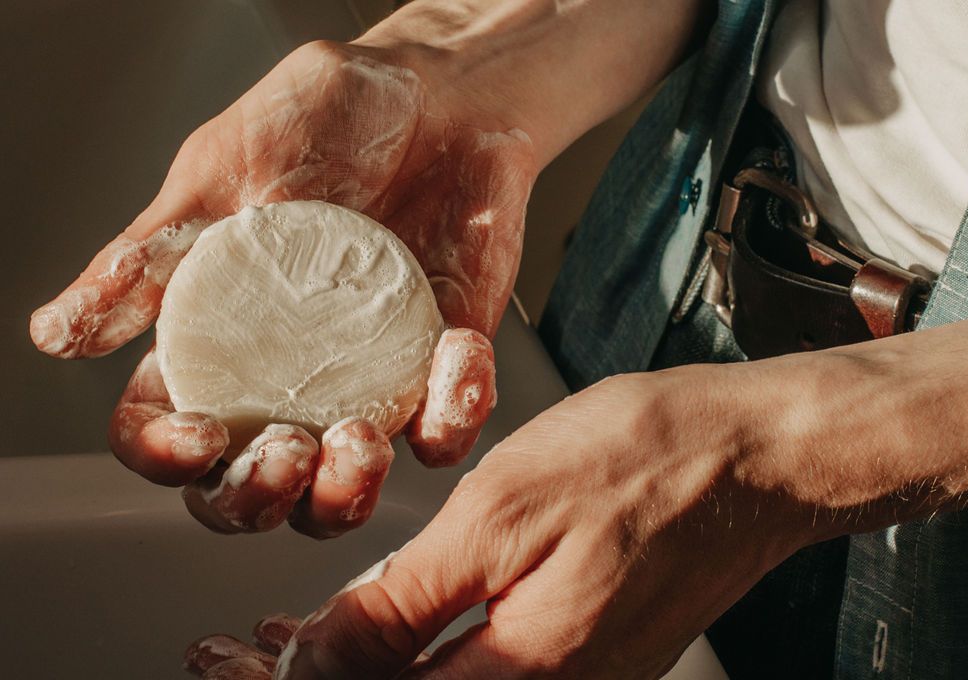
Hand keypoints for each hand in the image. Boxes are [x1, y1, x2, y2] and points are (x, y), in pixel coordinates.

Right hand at [29, 40, 534, 536]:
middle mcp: (284, 381)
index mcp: (214, 341)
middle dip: (260, 499)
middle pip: (253, 490)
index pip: (165, 429)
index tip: (200, 434)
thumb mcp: (227, 172)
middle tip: (286, 453)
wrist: (438, 96)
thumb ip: (151, 258)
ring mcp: (365, 386)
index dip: (166, 454)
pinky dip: (453, 413)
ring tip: (361, 439)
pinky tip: (454, 352)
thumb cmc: (326, 121)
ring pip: (345, 489)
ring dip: (349, 490)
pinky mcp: (438, 373)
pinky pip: (445, 428)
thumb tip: (57, 333)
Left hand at [184, 367, 815, 678]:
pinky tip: (382, 622)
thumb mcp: (504, 511)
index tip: (221, 663)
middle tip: (239, 651)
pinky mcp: (587, 655)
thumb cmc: (647, 461)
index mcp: (520, 677)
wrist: (756, 457)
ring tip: (286, 639)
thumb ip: (408, 602)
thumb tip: (322, 661)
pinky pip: (475, 673)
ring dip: (356, 670)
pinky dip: (411, 653)